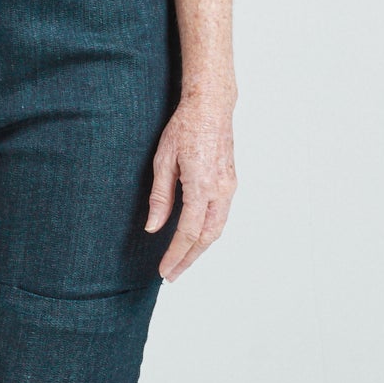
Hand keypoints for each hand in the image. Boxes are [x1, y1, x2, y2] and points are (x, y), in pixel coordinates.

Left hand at [146, 93, 236, 279]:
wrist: (211, 107)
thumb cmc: (185, 127)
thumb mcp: (163, 161)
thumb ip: (160, 197)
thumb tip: (153, 227)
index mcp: (201, 185)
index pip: (188, 231)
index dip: (175, 254)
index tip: (164, 270)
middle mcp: (220, 190)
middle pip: (206, 237)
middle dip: (189, 259)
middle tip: (172, 275)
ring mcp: (229, 187)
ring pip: (216, 229)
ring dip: (199, 249)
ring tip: (181, 262)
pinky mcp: (230, 183)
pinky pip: (220, 216)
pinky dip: (207, 232)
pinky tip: (194, 238)